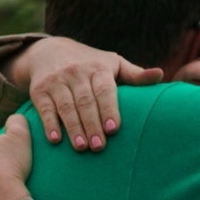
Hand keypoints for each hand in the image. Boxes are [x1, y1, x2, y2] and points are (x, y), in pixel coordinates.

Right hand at [16, 37, 162, 151]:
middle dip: (92, 124)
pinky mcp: (39, 90)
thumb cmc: (91, 64)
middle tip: (100, 147)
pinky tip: (55, 140)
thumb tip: (161, 75)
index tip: (113, 129)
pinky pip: (44, 109)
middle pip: (85, 101)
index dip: (109, 109)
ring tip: (82, 148)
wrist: (49, 51)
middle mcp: (76, 72)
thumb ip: (135, 75)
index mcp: (98, 68)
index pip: (104, 90)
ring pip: (65, 107)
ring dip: (74, 128)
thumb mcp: (113, 64)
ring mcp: (56, 81)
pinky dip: (49, 124)